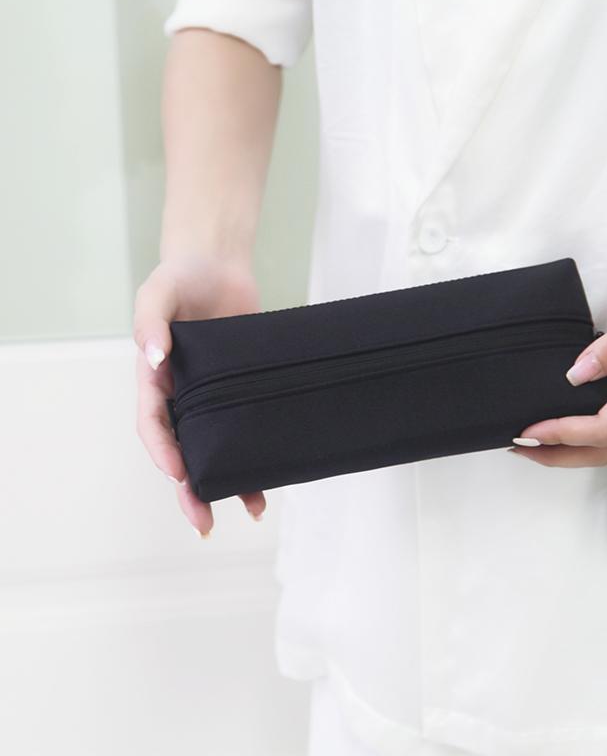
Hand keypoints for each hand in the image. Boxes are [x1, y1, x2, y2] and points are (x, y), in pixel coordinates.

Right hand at [133, 256, 266, 536]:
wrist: (220, 264)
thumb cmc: (180, 276)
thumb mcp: (157, 293)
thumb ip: (150, 323)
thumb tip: (154, 358)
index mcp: (155, 380)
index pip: (154, 424)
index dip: (163, 452)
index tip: (180, 474)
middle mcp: (183, 395)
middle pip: (184, 449)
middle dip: (191, 489)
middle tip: (203, 522)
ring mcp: (215, 395)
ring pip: (218, 445)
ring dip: (230, 480)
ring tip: (250, 509)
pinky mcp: (244, 388)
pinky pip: (249, 424)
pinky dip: (259, 449)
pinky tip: (276, 474)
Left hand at [509, 262, 606, 466]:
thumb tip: (574, 373)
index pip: (603, 428)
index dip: (562, 433)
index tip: (527, 430)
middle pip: (604, 448)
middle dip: (559, 454)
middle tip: (518, 447)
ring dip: (569, 443)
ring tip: (531, 435)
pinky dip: (584, 421)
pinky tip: (560, 408)